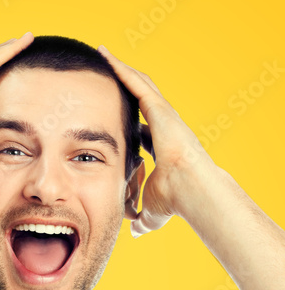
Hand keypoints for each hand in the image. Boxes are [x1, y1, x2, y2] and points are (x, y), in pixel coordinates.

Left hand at [98, 45, 214, 236]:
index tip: (111, 119)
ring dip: (120, 71)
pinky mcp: (160, 108)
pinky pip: (137, 83)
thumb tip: (135, 232)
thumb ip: (140, 217)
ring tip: (101, 57)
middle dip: (122, 89)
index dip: (128, 122)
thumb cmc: (173, 200)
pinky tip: (106, 57)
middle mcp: (162, 126)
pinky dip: (121, 69)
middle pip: (139, 101)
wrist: (189, 191)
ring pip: (138, 85)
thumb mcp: (150, 209)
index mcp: (160, 145)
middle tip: (102, 78)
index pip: (142, 129)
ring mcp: (163, 115)